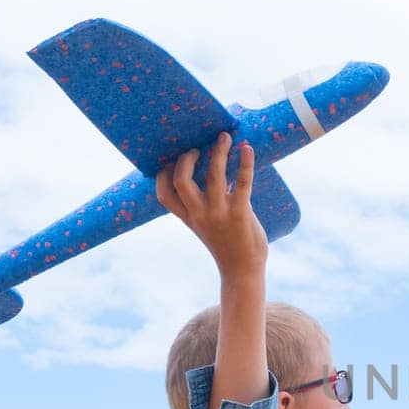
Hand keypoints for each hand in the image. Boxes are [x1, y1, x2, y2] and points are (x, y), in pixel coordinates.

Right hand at [157, 131, 267, 276]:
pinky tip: (246, 148)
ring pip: (213, 175)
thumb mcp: (208, 227)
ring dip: (218, 151)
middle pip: (182, 181)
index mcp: (190, 219)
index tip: (169, 162)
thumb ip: (206, 206)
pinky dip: (244, 163)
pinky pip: (241, 182)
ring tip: (224, 137)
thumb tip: (218, 178)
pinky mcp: (240, 213)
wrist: (243, 271)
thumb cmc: (229, 246)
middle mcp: (200, 215)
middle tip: (198, 147)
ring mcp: (219, 214)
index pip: (164, 196)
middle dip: (187, 159)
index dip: (162, 176)